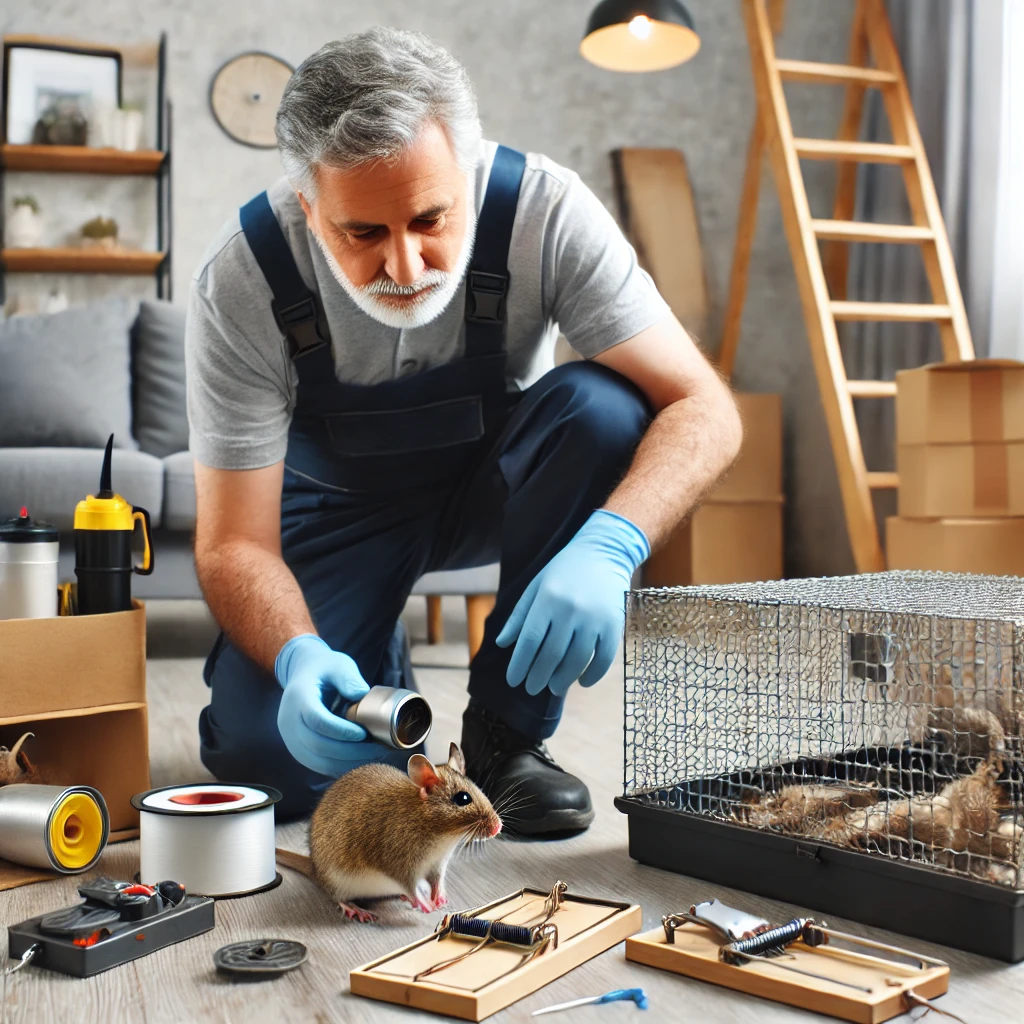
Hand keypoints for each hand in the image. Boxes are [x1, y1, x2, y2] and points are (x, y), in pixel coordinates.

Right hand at [274, 634, 370, 775]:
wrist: (301, 673)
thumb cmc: (323, 668)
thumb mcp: (337, 664)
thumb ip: (348, 678)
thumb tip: (362, 696)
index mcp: (299, 698)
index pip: (317, 721)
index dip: (342, 731)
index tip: (364, 734)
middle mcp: (289, 721)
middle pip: (317, 745)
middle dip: (349, 752)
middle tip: (376, 750)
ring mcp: (290, 737)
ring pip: (316, 760)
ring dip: (345, 763)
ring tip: (371, 757)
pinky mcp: (297, 748)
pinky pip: (316, 764)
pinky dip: (338, 766)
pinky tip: (358, 761)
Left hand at [496, 510, 648, 696]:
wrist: (603, 552)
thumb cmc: (563, 570)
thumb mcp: (536, 587)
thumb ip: (519, 616)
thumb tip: (501, 644)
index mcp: (547, 599)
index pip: (529, 640)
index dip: (519, 665)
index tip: (513, 681)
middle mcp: (570, 610)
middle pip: (551, 655)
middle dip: (538, 677)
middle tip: (532, 689)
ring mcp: (594, 619)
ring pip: (576, 661)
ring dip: (563, 680)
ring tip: (554, 688)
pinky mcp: (613, 625)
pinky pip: (603, 659)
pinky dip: (593, 675)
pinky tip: (582, 682)